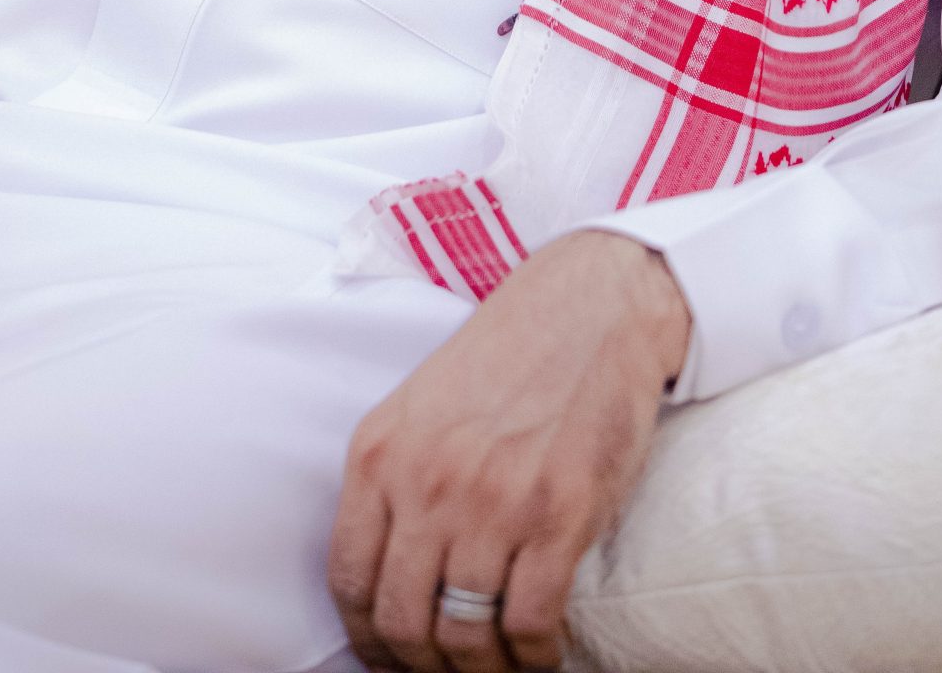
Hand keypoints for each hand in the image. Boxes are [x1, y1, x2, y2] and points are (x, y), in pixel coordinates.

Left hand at [328, 229, 689, 670]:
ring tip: (498, 665)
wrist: (593, 305)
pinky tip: (542, 650)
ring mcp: (492, 500)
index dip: (367, 640)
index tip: (389, 657)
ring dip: (481, 669)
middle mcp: (426, 480)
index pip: (348, 581)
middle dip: (422, 666)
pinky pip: (528, 624)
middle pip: (402, 621)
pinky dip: (533, 656)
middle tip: (448, 670)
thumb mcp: (422, 404)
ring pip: (463, 636)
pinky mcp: (557, 515)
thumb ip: (397, 479)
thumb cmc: (510, 355)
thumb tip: (393, 574)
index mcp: (380, 451)